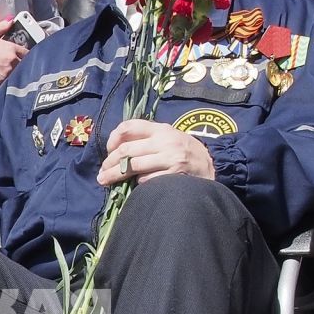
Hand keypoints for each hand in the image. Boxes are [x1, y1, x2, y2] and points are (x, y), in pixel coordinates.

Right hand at [0, 20, 25, 88]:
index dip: (27, 55)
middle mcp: (11, 59)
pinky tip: (7, 81)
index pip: (27, 52)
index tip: (25, 57)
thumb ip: (1, 27)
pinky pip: (11, 83)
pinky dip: (10, 82)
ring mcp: (7, 72)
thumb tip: (10, 21)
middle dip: (23, 65)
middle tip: (20, 66)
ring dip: (17, 74)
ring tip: (13, 74)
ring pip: (19, 74)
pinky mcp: (1, 82)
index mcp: (10, 48)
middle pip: (25, 64)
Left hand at [100, 118, 215, 187]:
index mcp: (160, 129)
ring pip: (133, 166)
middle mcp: (164, 140)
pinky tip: (136, 186)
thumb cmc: (184, 151)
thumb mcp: (167, 137)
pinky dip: (138, 183)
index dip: (113, 139)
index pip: (129, 126)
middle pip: (126, 150)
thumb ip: (146, 139)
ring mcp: (170, 157)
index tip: (108, 151)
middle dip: (109, 163)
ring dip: (115, 175)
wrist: (212, 164)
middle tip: (101, 174)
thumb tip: (116, 149)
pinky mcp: (175, 173)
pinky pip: (147, 179)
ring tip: (105, 181)